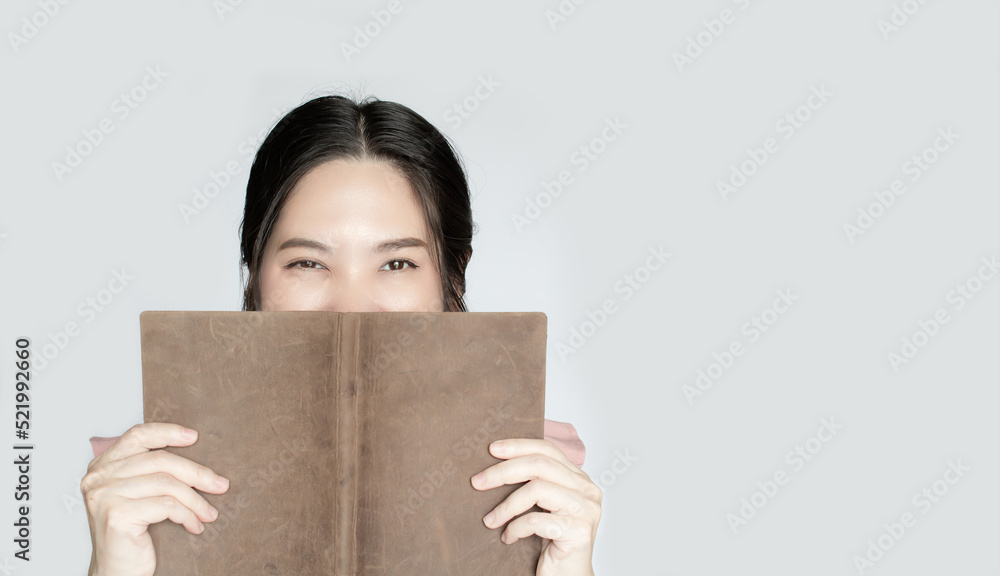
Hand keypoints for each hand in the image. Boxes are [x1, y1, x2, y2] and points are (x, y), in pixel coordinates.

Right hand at [81, 423, 229, 575]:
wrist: (116, 573)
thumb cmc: (130, 535)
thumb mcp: (138, 496)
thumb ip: (150, 472)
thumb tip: (193, 451)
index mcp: (102, 467)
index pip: (136, 435)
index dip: (167, 432)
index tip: (194, 437)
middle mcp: (98, 478)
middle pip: (159, 460)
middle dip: (196, 472)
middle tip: (220, 484)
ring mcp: (105, 496)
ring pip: (166, 484)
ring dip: (195, 500)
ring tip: (210, 512)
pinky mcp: (117, 515)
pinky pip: (166, 506)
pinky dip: (187, 515)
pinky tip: (195, 525)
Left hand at [471, 438, 600, 575]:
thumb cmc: (553, 545)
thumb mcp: (544, 507)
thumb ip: (536, 483)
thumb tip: (499, 460)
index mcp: (580, 480)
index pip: (548, 450)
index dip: (518, 446)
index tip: (492, 449)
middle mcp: (588, 491)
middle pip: (540, 464)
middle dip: (503, 471)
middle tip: (478, 482)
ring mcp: (586, 510)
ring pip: (537, 489)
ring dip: (506, 505)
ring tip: (490, 520)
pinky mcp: (579, 532)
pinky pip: (536, 521)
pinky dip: (515, 528)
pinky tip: (508, 538)